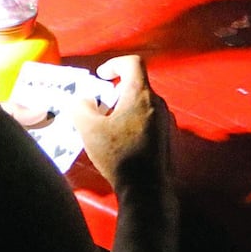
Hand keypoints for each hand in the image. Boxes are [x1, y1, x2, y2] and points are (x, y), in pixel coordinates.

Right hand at [68, 55, 173, 190]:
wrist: (147, 188)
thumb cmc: (119, 154)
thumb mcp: (89, 130)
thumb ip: (81, 107)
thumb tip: (84, 99)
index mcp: (141, 94)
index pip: (133, 63)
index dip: (114, 63)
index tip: (102, 76)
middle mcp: (158, 103)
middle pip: (136, 85)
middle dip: (115, 92)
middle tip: (99, 109)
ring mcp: (167, 120)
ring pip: (143, 104)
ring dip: (124, 109)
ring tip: (108, 129)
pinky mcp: (169, 137)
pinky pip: (150, 120)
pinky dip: (134, 122)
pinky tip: (122, 143)